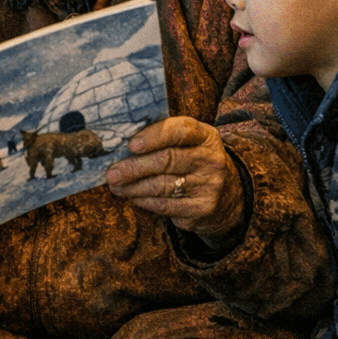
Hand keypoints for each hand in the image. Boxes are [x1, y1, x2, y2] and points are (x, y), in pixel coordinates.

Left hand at [105, 116, 245, 246]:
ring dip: (133, 187)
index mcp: (206, 136)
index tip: (132, 145)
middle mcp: (211, 160)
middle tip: (112, 173)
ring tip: (115, 185)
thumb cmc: (192, 159)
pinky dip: (144, 201)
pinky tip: (131, 197)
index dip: (154, 136)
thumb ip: (162, 137)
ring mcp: (209, 185)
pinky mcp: (202, 208)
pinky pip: (165, 205)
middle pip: (168, 160)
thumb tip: (119, 143)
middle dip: (135, 167)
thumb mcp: (188, 142)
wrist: (225, 194)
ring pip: (162, 185)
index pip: (181, 130)